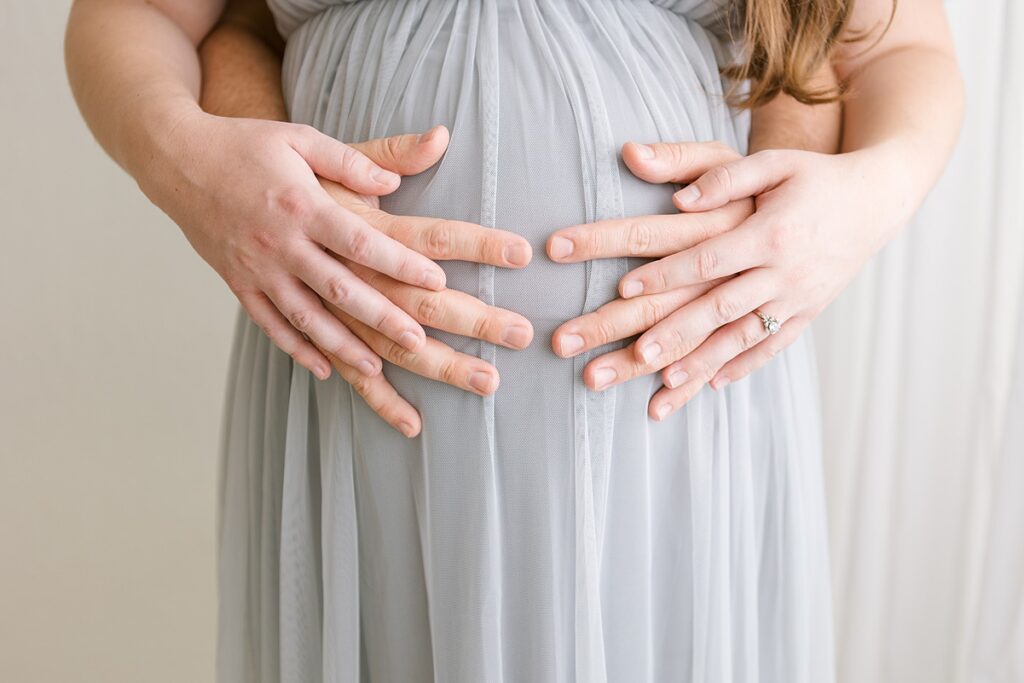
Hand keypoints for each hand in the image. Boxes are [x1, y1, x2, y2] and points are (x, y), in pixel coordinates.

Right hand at [142, 110, 450, 380]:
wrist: (175, 158)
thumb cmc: (246, 144)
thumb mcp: (301, 138)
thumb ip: (351, 161)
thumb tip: (396, 181)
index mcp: (302, 204)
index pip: (360, 242)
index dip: (400, 263)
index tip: (436, 281)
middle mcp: (280, 243)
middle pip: (338, 289)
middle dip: (380, 317)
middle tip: (418, 341)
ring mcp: (256, 268)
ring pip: (305, 317)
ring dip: (342, 345)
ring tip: (377, 367)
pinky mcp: (237, 283)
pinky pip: (269, 324)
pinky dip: (295, 349)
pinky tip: (322, 368)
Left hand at [615, 145, 896, 419]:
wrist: (878, 199)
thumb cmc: (816, 176)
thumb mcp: (774, 163)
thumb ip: (724, 177)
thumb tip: (677, 200)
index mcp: (772, 233)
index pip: (709, 260)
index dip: (666, 274)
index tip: (626, 288)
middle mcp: (786, 272)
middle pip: (722, 308)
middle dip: (677, 332)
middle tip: (638, 354)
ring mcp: (800, 298)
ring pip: (745, 337)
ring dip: (704, 361)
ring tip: (666, 382)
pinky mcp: (810, 312)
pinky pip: (775, 346)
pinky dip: (745, 366)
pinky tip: (714, 384)